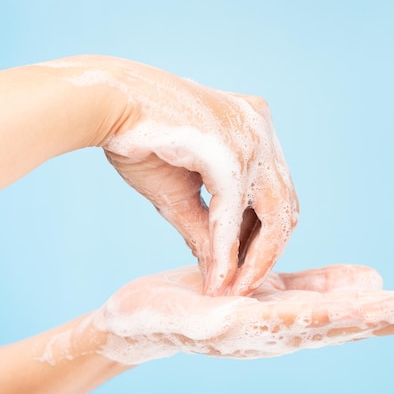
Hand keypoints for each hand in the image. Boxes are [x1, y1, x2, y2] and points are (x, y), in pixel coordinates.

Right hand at [51, 56, 297, 295]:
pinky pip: (234, 212)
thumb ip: (208, 230)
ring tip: (234, 289)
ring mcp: (251, 138)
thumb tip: (219, 272)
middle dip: (267, 253)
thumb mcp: (182, 195)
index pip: (276, 194)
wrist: (109, 104)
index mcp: (256, 128)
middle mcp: (262, 130)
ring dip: (255, 259)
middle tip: (244, 288)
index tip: (244, 269)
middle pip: (284, 206)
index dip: (265, 237)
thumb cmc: (142, 140)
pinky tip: (218, 277)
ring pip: (273, 213)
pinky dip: (227, 250)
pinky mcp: (229, 152)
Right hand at [89, 264, 393, 362]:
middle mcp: (283, 329)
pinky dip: (344, 288)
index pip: (334, 322)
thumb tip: (239, 319)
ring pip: (342, 311)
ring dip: (386, 306)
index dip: (377, 313)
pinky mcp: (268, 301)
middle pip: (354, 322)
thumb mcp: (186, 318)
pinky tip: (370, 281)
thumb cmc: (152, 320)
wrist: (138, 324)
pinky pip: (313, 294)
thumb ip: (218, 319)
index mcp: (267, 330)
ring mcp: (279, 317)